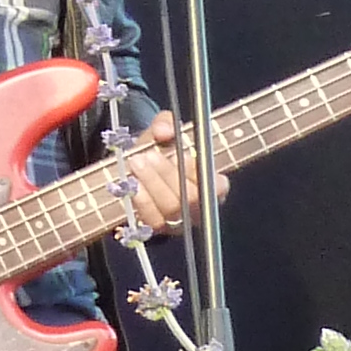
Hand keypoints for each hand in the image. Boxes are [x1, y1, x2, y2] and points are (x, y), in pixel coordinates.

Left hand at [123, 110, 212, 235]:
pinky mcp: (159, 227)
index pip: (218, 185)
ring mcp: (179, 220)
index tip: (187, 156)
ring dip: (152, 183)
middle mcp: (199, 206)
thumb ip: (166, 123)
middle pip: (190, 197)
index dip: (203, 174)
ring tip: (137, 162)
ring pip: (171, 208)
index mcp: (211, 183)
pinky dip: (142, 200)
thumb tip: (164, 130)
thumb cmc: (158, 149)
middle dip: (168, 174)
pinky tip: (133, 183)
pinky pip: (152, 219)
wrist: (135, 166)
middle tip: (149, 155)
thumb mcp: (163, 130)